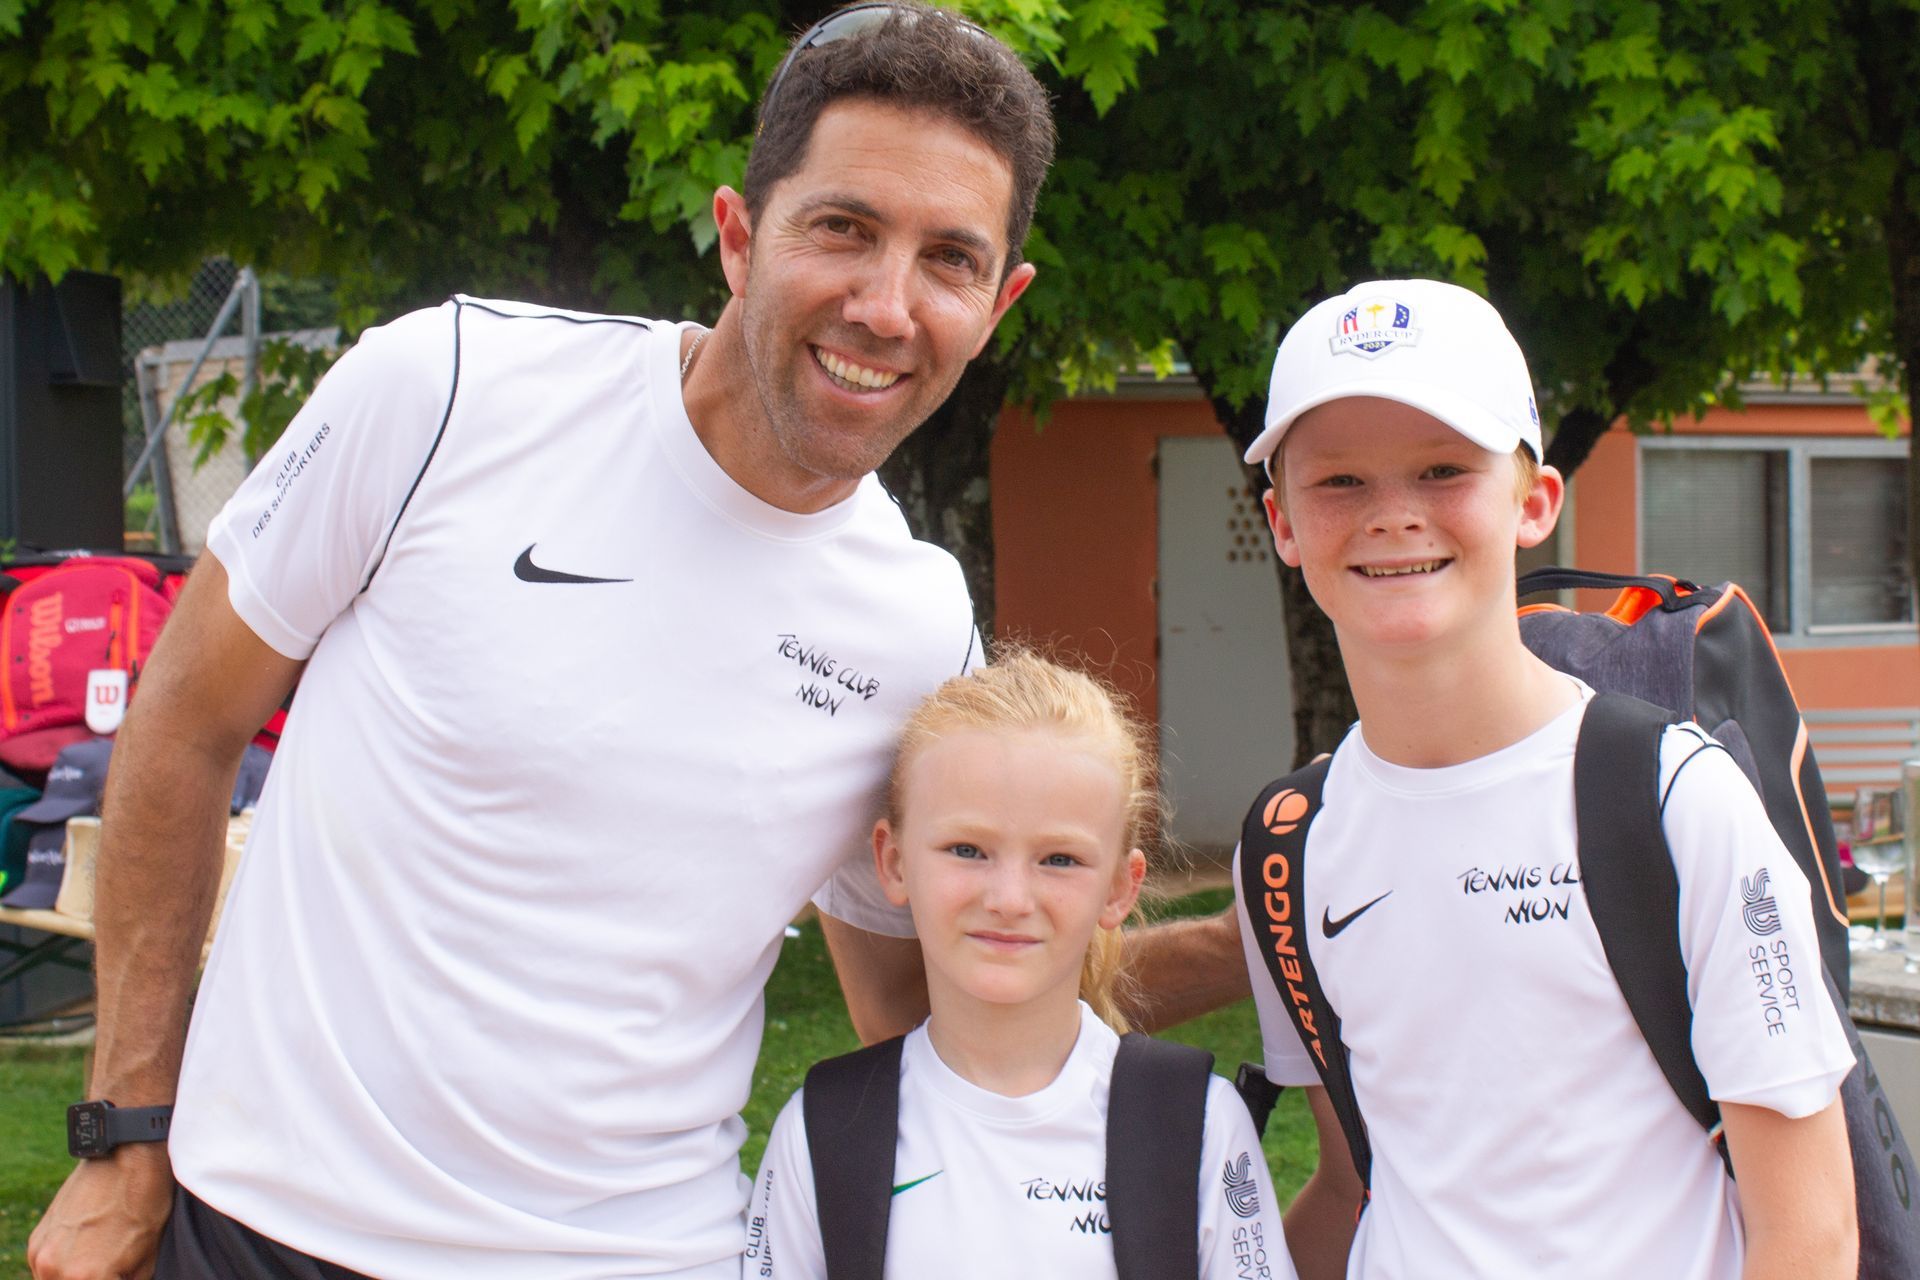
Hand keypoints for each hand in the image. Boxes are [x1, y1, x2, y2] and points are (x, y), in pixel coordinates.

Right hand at [27, 1143, 174, 1279]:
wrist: (127, 1157)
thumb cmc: (145, 1203)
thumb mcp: (148, 1256)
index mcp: (86, 1277)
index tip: (123, 1273)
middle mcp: (54, 1269)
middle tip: (115, 1267)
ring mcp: (40, 1255)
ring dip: (77, 1278)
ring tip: (101, 1258)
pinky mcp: (36, 1241)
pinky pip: (47, 1269)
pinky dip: (65, 1268)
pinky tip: (88, 1251)